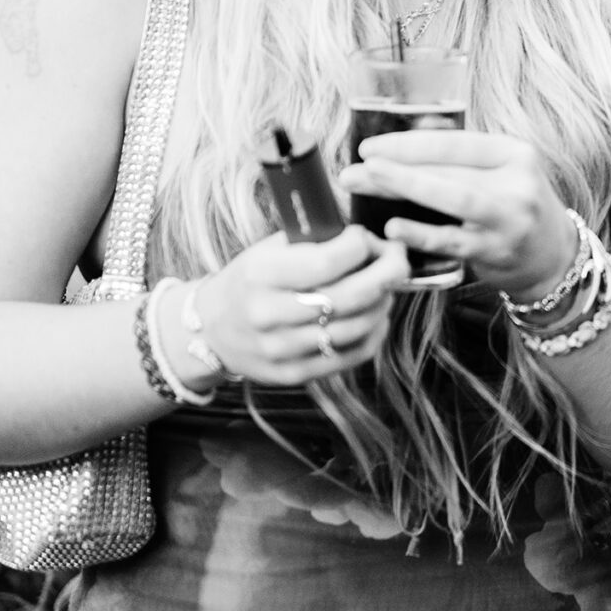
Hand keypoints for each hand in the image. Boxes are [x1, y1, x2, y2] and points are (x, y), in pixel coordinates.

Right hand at [185, 228, 408, 384]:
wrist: (212, 328)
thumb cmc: (250, 279)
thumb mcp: (269, 249)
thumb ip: (315, 239)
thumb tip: (369, 236)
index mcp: (260, 275)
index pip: (326, 262)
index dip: (360, 246)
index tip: (367, 237)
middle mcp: (268, 315)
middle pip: (349, 297)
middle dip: (388, 272)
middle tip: (398, 258)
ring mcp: (282, 350)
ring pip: (357, 327)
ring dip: (384, 302)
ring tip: (387, 285)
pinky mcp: (295, 374)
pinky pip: (352, 355)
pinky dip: (375, 333)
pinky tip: (377, 315)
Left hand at [339, 130, 576, 299]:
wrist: (554, 257)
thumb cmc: (515, 207)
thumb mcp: (502, 171)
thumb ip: (462, 154)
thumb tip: (411, 128)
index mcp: (515, 153)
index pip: (456, 142)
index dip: (410, 143)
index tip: (369, 147)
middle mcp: (518, 182)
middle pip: (449, 168)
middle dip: (397, 167)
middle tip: (354, 169)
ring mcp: (510, 218)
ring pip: (453, 197)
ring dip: (406, 187)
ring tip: (367, 183)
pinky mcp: (498, 251)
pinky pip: (453, 240)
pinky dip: (421, 233)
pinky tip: (392, 227)